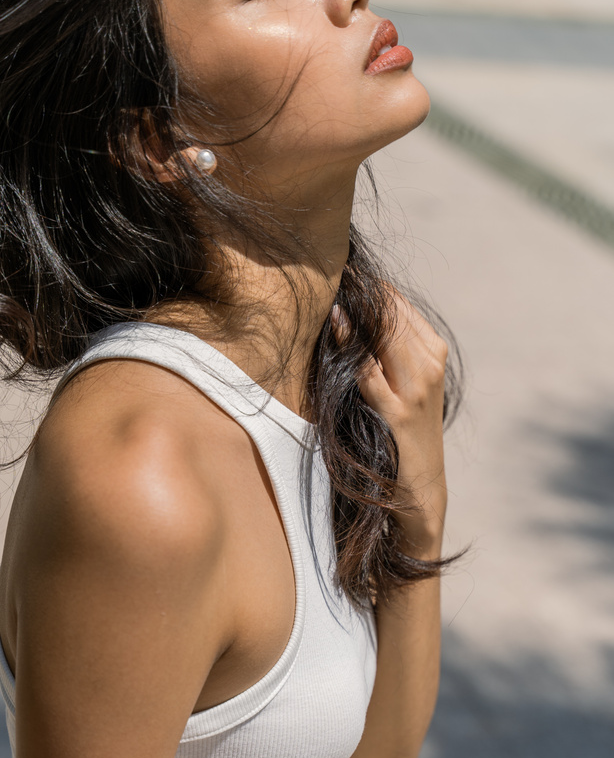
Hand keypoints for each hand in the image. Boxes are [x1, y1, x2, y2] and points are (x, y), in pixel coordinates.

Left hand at [332, 292, 447, 558]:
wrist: (419, 487)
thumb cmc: (399, 432)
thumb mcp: (399, 384)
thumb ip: (383, 350)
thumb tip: (343, 312)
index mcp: (432, 351)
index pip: (396, 304)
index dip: (366, 285)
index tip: (335, 271)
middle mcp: (429, 364)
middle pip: (390, 312)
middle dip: (357, 290)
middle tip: (324, 273)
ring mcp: (417, 389)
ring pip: (384, 334)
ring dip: (355, 310)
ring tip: (324, 290)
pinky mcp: (400, 413)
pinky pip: (371, 370)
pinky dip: (353, 347)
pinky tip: (336, 326)